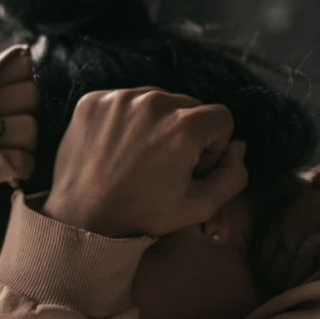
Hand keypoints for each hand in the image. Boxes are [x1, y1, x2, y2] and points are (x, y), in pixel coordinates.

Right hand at [0, 51, 38, 180]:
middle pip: (30, 94)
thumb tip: (23, 53)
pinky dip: (23, 168)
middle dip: (28, 113)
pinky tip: (10, 168)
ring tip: (9, 149)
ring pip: (31, 128)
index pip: (20, 65)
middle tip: (11, 129)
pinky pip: (25, 161)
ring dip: (27, 144)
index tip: (11, 101)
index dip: (24, 83)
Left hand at [42, 88, 247, 237]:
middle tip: (164, 164)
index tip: (192, 167)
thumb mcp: (198, 206)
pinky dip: (124, 120)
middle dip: (185, 132)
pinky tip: (116, 148)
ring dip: (154, 123)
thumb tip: (239, 147)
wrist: (80, 219)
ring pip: (155, 100)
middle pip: (188, 105)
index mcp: (184, 126)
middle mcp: (153, 102)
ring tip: (138, 157)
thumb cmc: (140, 215)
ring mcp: (119, 98)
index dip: (213, 146)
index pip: (221, 118)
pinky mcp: (92, 101)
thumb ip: (233, 176)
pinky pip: (122, 101)